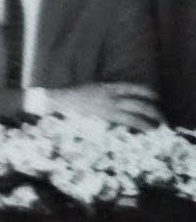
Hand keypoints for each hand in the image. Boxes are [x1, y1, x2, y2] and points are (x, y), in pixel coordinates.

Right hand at [42, 83, 161, 129]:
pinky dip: (135, 128)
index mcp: (108, 88)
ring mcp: (109, 110)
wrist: (59, 102)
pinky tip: (142, 134)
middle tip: (162, 119)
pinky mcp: (105, 120)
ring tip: (156, 128)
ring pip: (136, 116)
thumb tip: (119, 98)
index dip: (147, 93)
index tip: (156, 98)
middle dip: (154, 112)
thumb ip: (107, 92)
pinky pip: (125, 125)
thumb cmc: (74, 97)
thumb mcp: (93, 89)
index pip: (133, 88)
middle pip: (140, 104)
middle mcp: (112, 98)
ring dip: (149, 123)